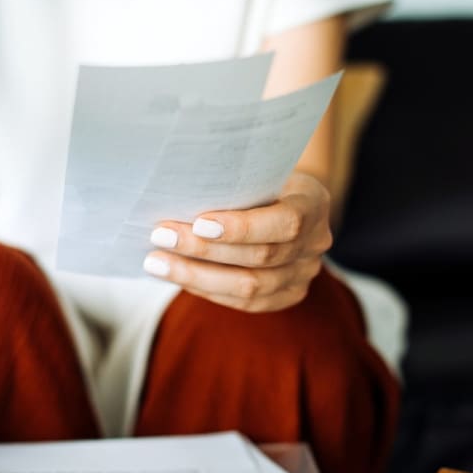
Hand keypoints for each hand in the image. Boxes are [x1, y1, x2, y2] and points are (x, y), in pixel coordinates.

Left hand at [143, 171, 331, 311]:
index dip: (242, 228)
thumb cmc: (261, 178)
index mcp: (313, 203)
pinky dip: (207, 290)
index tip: (198, 223)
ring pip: (250, 288)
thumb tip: (175, 193)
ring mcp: (304, 274)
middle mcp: (315, 243)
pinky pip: (245, 302)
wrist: (286, 198)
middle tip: (160, 238)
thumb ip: (232, 184)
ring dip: (196, 276)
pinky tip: (177, 277)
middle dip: (204, 250)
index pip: (284, 223)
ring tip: (156, 263)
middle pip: (260, 258)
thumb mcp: (257, 170)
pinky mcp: (287, 296)